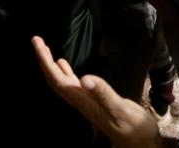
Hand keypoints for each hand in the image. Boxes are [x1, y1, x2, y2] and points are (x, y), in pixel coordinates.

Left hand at [32, 36, 161, 147]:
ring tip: (45, 49)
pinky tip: (64, 64)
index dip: (46, 62)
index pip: (58, 80)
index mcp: (84, 101)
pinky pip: (72, 84)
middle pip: (55, 80)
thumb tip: (85, 78)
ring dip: (52, 65)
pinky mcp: (94, 101)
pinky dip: (65, 72)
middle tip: (37, 40)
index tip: (38, 43)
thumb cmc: (134, 129)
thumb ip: (104, 94)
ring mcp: (86, 101)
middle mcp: (81, 101)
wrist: (141, 144)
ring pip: (62, 81)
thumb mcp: (121, 109)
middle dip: (45, 60)